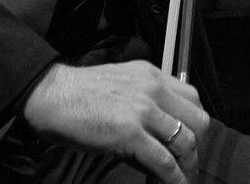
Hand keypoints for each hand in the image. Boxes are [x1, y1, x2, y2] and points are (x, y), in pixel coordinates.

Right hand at [21, 61, 208, 183]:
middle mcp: (153, 89)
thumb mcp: (120, 84)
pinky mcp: (131, 134)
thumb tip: (157, 132)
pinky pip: (164, 161)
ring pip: (185, 142)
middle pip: (197, 119)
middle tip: (189, 162)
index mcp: (151, 75)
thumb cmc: (79, 93)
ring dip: (188, 165)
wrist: (52, 95)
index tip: (191, 140)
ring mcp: (143, 111)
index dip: (195, 123)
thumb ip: (142, 99)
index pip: (191, 97)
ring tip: (183, 178)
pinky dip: (174, 178)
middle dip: (197, 145)